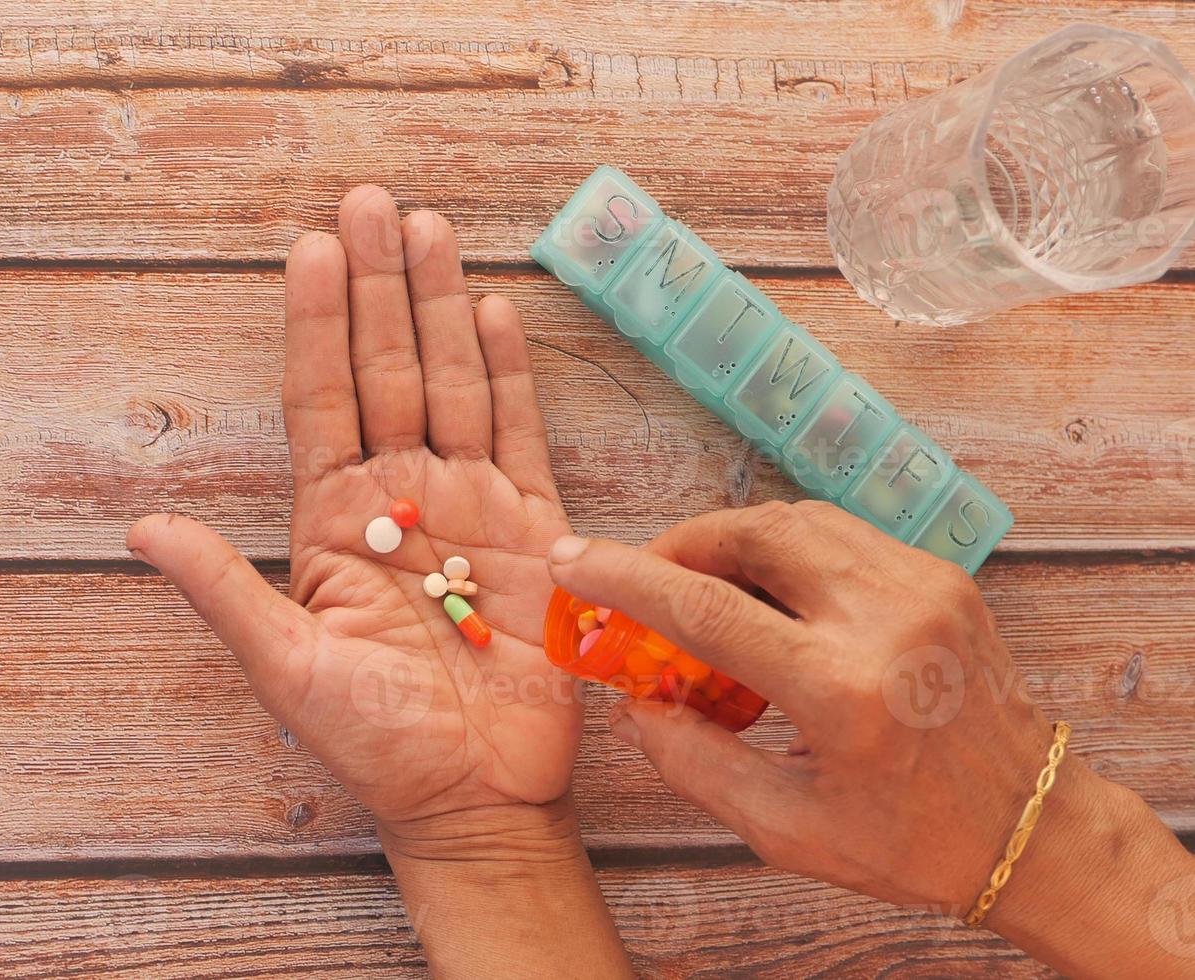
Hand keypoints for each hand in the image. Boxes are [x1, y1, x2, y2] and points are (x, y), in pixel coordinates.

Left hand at [127, 185, 578, 834]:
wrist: (474, 795)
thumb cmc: (375, 743)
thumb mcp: (286, 666)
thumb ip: (223, 588)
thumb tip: (140, 527)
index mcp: (334, 519)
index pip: (319, 397)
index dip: (316, 321)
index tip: (310, 247)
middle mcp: (399, 496)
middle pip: (386, 368)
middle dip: (380, 285)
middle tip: (372, 200)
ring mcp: (469, 504)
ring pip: (452, 382)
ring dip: (440, 307)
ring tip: (428, 229)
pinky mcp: (533, 527)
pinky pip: (519, 433)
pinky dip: (510, 373)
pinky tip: (494, 313)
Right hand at [547, 500, 1192, 974]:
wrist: (1031, 828)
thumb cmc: (909, 842)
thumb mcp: (786, 829)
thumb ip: (695, 762)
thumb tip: (634, 702)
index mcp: (844, 693)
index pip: (709, 610)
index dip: (628, 577)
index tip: (572, 557)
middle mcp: (887, 621)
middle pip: (753, 534)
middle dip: (681, 543)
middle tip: (643, 575)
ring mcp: (923, 587)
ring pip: (796, 519)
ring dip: (731, 539)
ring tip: (700, 584)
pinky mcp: (941, 575)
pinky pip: (839, 533)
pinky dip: (784, 547)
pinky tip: (767, 590)